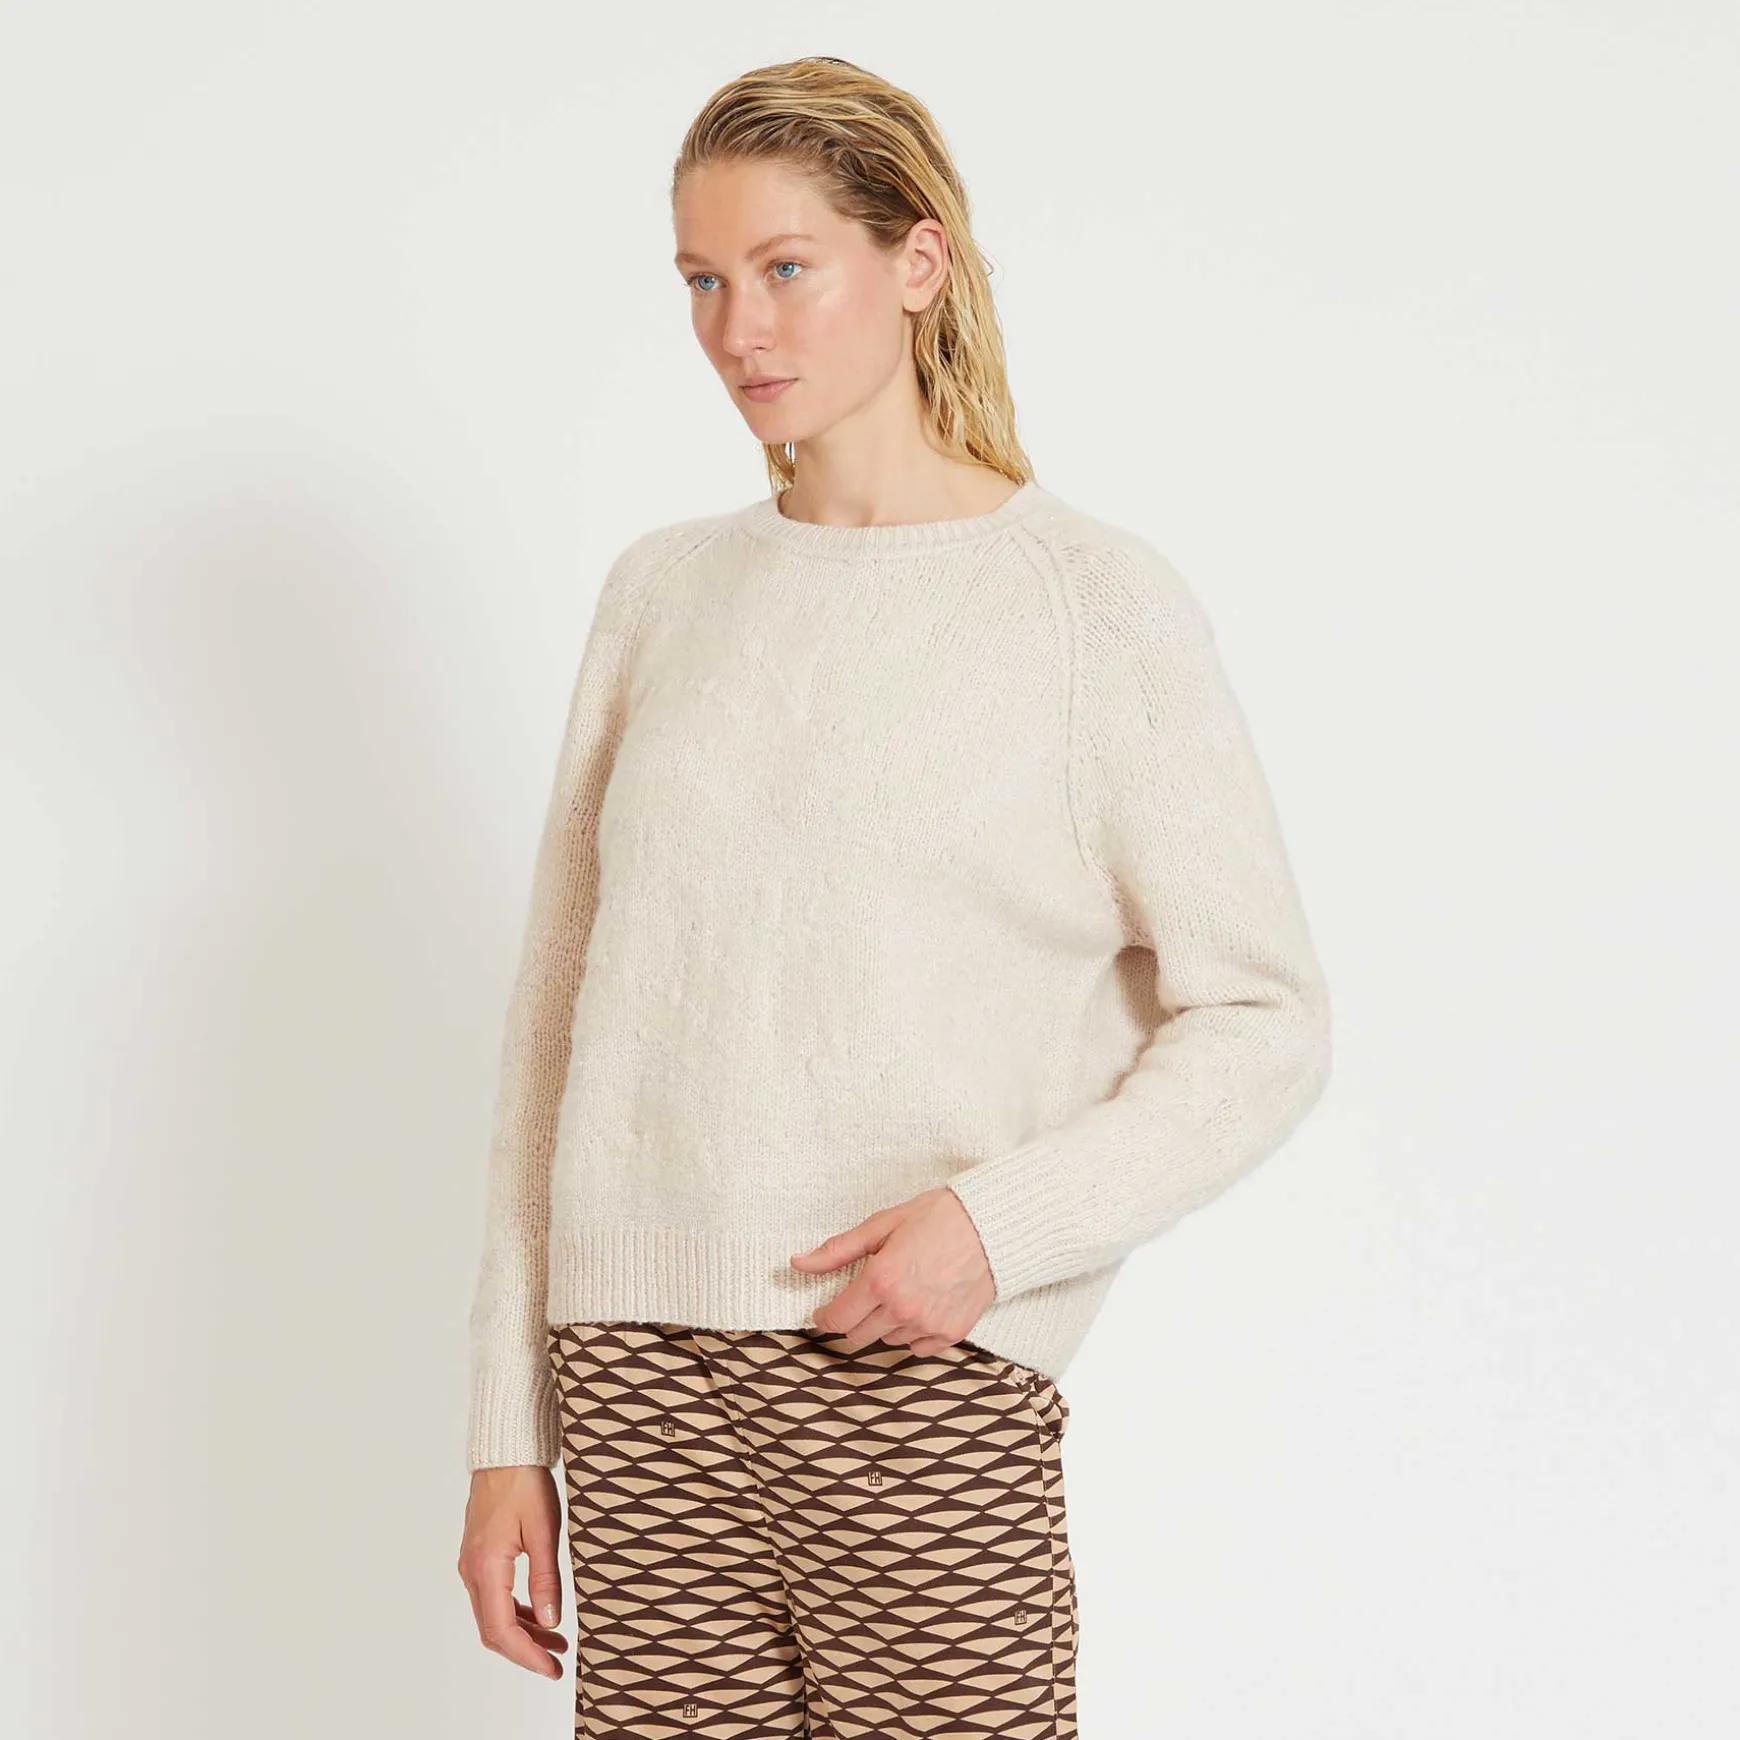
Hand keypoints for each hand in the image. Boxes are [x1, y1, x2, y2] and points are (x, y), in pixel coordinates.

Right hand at [457, 1465, 569, 1679]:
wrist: (505, 1450)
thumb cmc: (524, 1481)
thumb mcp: (544, 1530)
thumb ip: (546, 1578)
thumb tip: (551, 1622)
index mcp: (486, 1567)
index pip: (501, 1629)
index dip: (527, 1655)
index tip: (552, 1668)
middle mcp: (472, 1570)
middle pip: (493, 1629)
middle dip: (525, 1650)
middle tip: (556, 1662)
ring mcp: (473, 1563)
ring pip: (492, 1614)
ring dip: (522, 1631)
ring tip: (556, 1640)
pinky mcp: (479, 1554)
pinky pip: (493, 1596)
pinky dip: (515, 1612)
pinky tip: (539, 1613)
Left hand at [790, 1185, 996, 1355]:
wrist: (991, 1226)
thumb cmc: (937, 1218)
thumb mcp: (882, 1225)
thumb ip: (837, 1250)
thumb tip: (798, 1263)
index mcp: (880, 1281)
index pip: (836, 1319)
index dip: (825, 1316)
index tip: (825, 1309)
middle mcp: (902, 1310)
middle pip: (857, 1335)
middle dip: (853, 1318)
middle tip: (865, 1295)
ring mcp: (928, 1325)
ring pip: (887, 1341)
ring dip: (884, 1323)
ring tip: (900, 1291)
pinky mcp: (950, 1334)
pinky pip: (916, 1347)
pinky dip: (912, 1332)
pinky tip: (921, 1304)